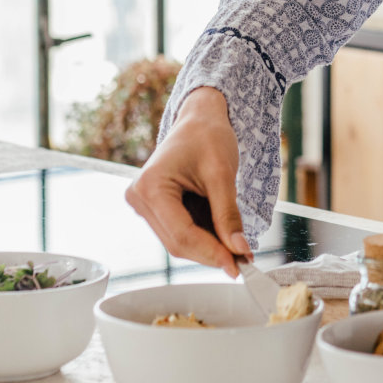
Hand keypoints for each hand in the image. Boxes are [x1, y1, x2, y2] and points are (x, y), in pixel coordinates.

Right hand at [124, 87, 249, 277]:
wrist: (199, 117)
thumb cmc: (207, 135)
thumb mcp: (222, 174)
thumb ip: (228, 214)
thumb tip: (238, 249)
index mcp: (150, 186)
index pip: (182, 234)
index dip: (211, 253)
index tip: (237, 265)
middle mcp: (140, 198)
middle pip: (178, 242)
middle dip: (212, 253)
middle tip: (242, 261)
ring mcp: (145, 204)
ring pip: (179, 241)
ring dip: (209, 247)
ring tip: (238, 248)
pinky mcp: (155, 208)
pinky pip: (180, 231)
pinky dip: (204, 237)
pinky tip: (224, 236)